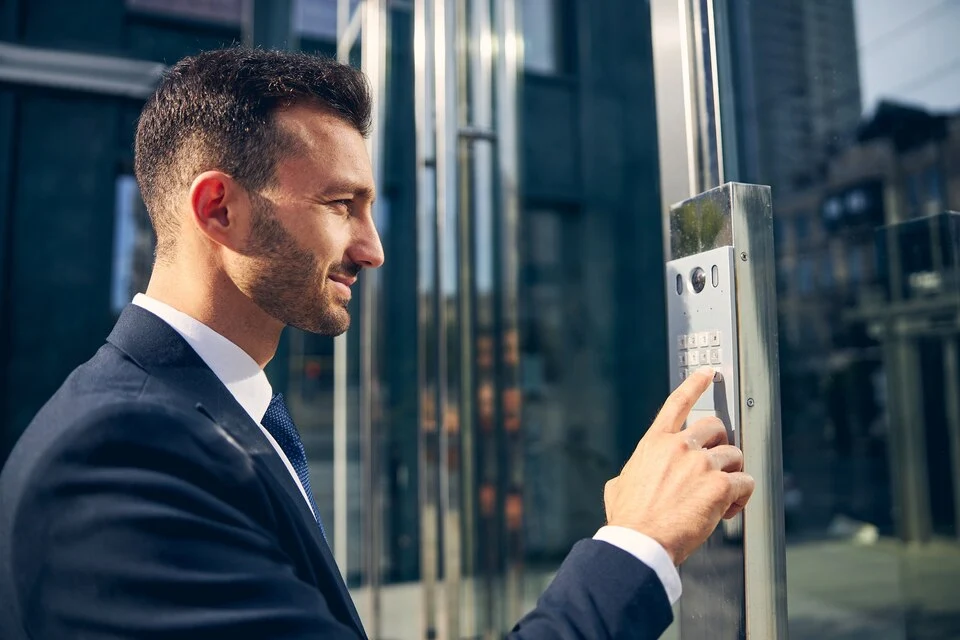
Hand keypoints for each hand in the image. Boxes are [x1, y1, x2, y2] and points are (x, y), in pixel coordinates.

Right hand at [603, 366, 754, 564]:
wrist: (640, 541)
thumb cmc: (629, 519)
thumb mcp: (619, 486)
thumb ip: (631, 473)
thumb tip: (627, 479)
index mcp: (654, 443)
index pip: (677, 403)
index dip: (695, 384)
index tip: (707, 374)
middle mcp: (679, 446)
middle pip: (716, 427)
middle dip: (721, 444)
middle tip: (718, 464)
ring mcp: (701, 464)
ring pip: (735, 455)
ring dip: (732, 475)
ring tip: (721, 497)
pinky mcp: (720, 485)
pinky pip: (746, 483)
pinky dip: (741, 497)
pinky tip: (727, 510)